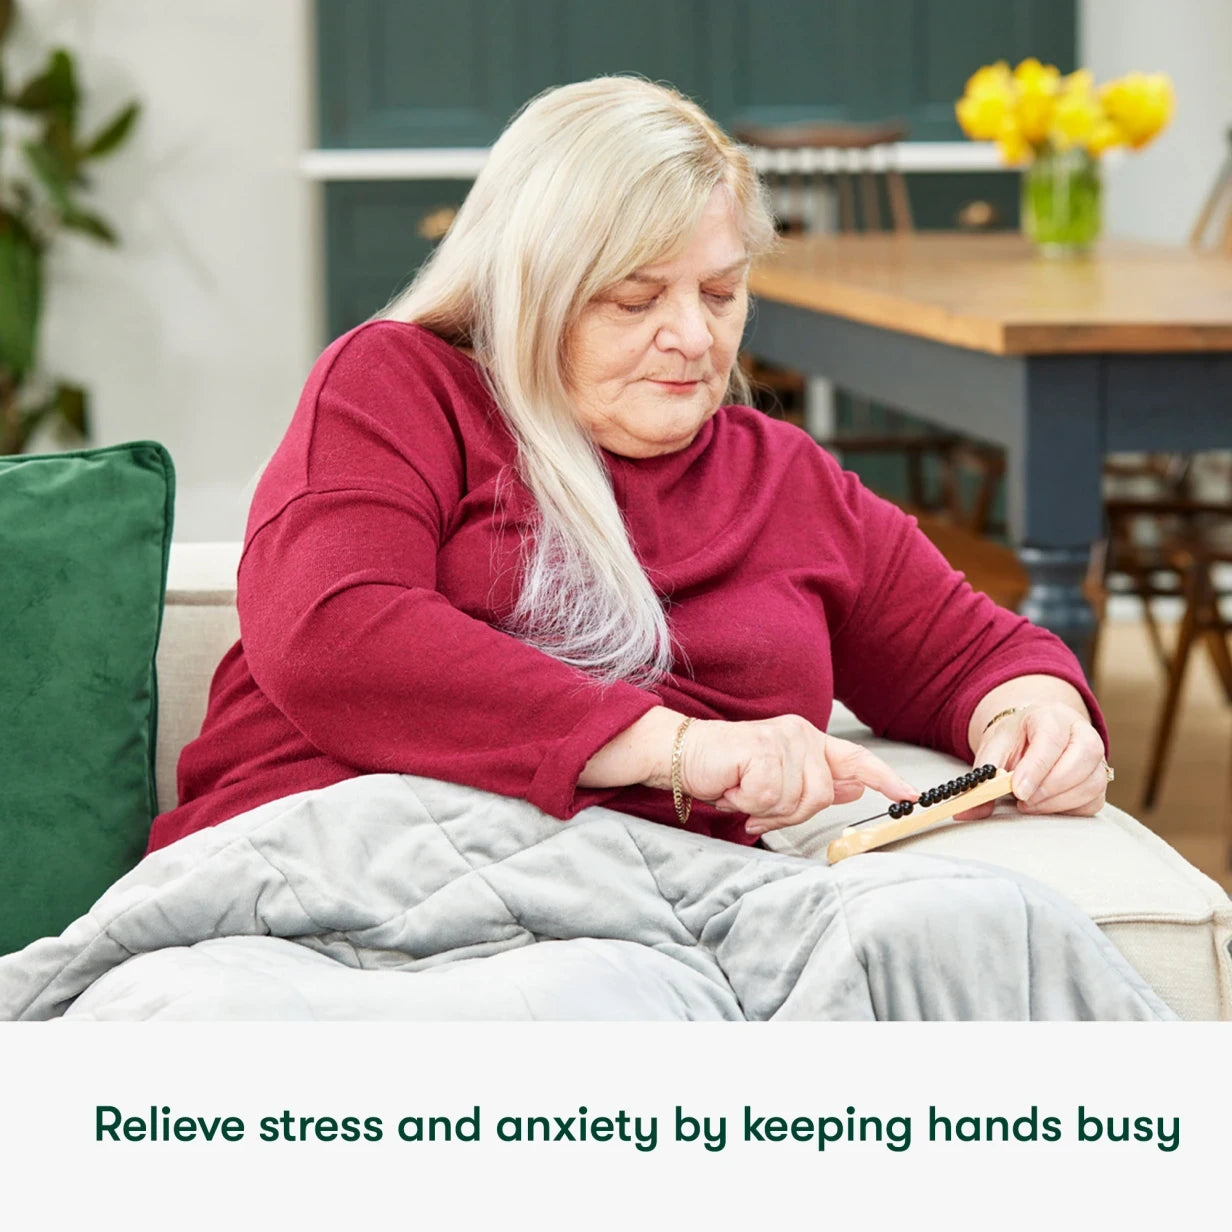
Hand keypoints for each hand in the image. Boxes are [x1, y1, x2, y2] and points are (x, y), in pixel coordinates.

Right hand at [677, 714, 917, 836]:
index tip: (910, 795)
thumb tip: (852, 788)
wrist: (682, 756)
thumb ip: (814, 784)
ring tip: (743, 793)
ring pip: (797, 801)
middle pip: (822, 797)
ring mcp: (782, 739)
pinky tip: (734, 787)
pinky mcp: (762, 750)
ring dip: (766, 809)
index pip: (855, 759)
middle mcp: (800, 734)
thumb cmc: (727, 771)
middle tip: (758, 806)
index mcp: (808, 740)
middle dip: (789, 813)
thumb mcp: (776, 783)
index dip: (885, 779)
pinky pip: (770, 798)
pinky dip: (748, 803)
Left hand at [959, 702, 1108, 819]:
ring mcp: (1096, 756)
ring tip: (1030, 804)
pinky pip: (1094, 801)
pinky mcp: (1099, 780)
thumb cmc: (1015, 741)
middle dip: (1050, 786)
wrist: (1031, 736)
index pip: (1051, 738)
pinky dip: (1070, 809)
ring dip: (1059, 801)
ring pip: (1092, 781)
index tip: (1019, 791)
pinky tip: (1047, 806)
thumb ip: (982, 777)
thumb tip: (966, 810)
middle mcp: (1081, 732)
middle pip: (1083, 756)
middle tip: (1023, 801)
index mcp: (1051, 716)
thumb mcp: (994, 749)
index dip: (1036, 767)